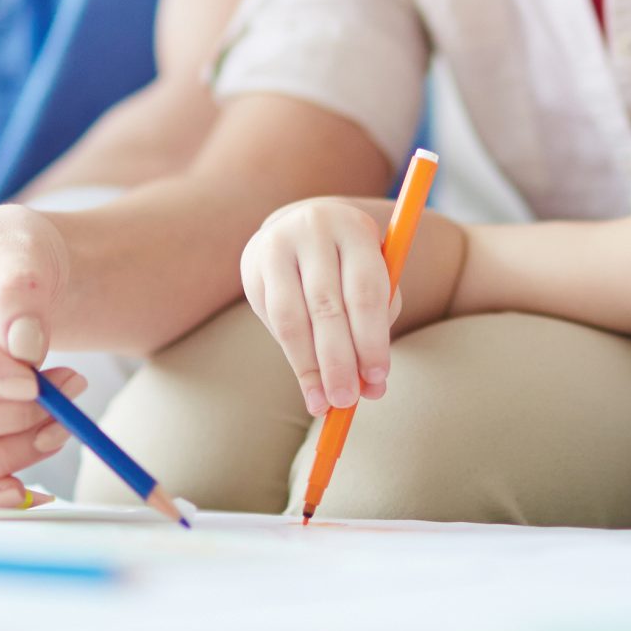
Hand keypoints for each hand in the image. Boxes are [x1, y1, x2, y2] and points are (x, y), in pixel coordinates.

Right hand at [0, 205, 85, 506]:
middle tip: (69, 389)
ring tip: (65, 418)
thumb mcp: (23, 245)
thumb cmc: (17, 257)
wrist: (29, 288)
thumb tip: (24, 350)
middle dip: (6, 418)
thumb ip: (21, 285)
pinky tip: (32, 484)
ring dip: (10, 454)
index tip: (30, 376)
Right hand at [238, 197, 395, 416]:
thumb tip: (373, 389)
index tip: (377, 379)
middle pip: (326, 306)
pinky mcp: (253, 265)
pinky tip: (307, 381)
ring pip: (291, 317)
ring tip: (323, 403)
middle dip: (338, 361)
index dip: (371, 339)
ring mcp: (278, 245)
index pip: (365, 291)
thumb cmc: (349, 265)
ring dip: (308, 367)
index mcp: (355, 230)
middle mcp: (314, 231)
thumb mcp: (371, 280)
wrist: (302, 226)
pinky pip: (271, 319)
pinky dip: (292, 356)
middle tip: (346, 401)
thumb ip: (376, 328)